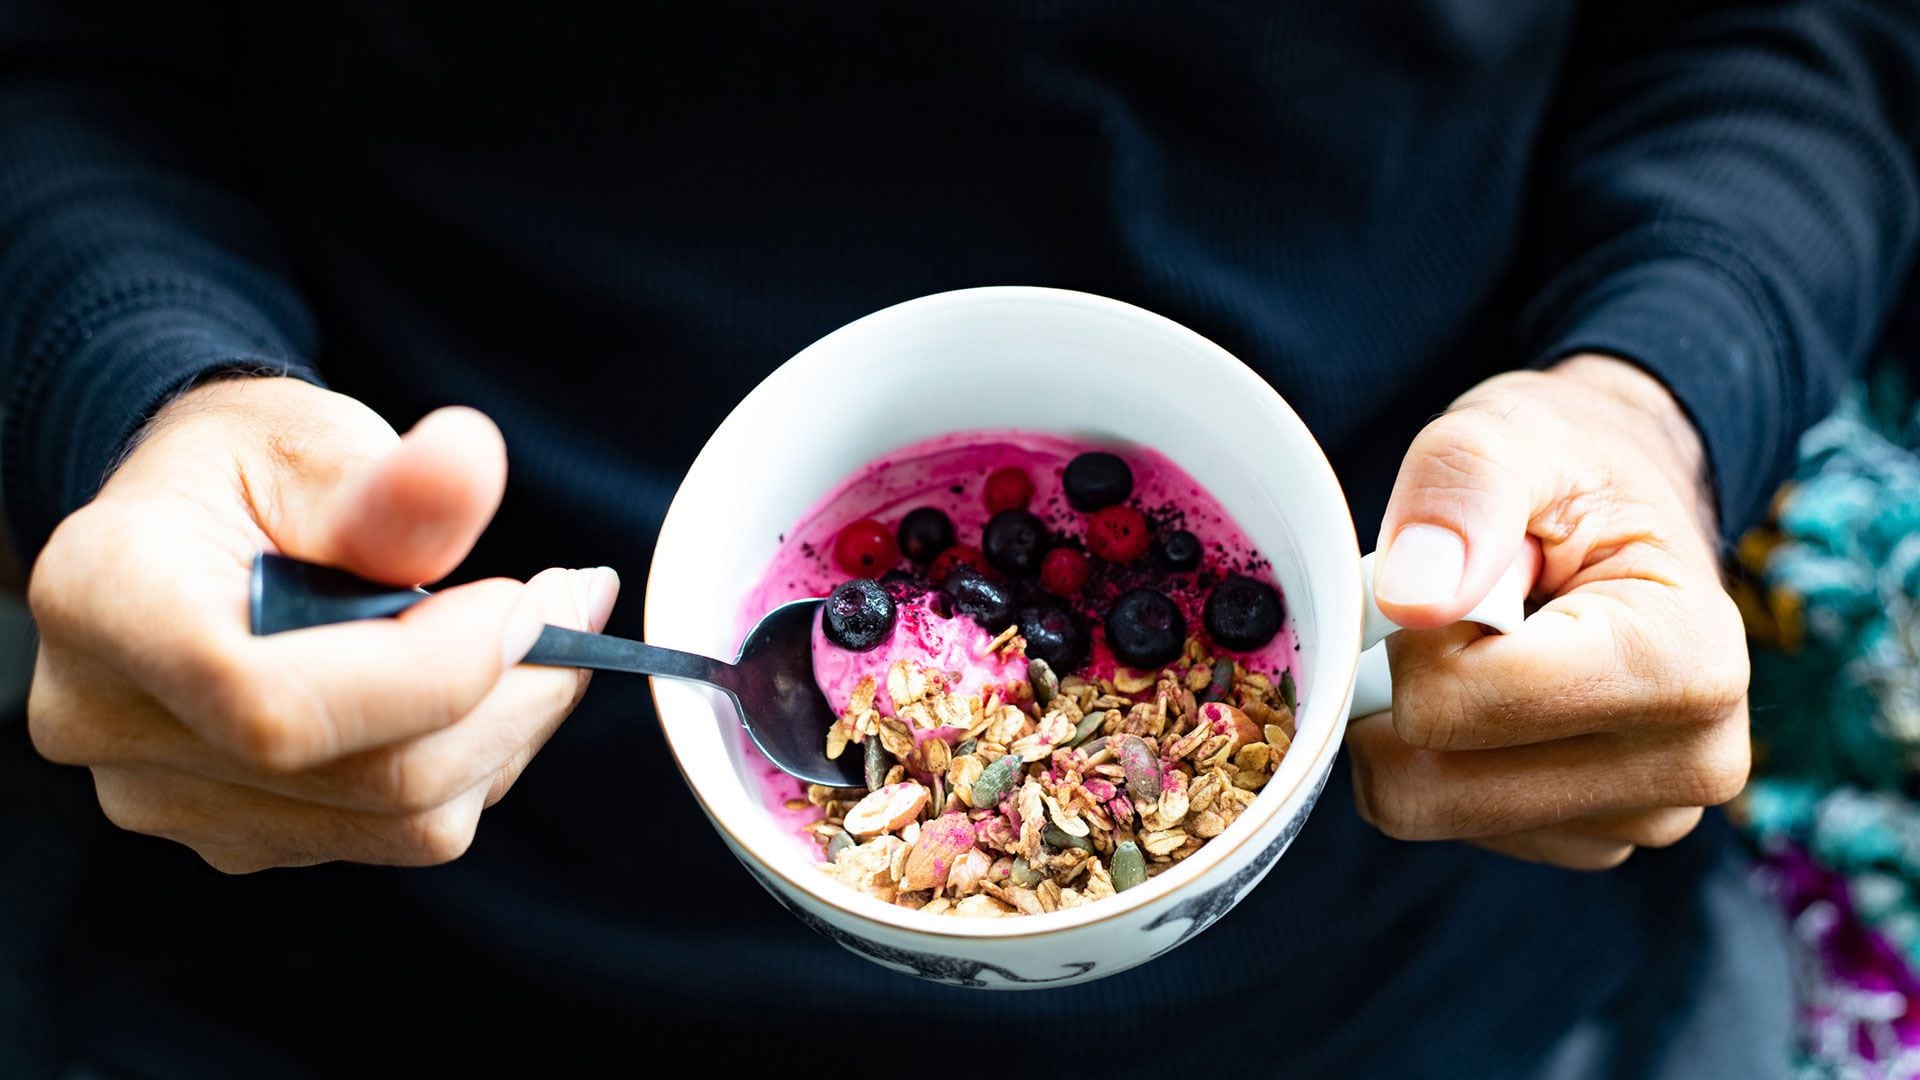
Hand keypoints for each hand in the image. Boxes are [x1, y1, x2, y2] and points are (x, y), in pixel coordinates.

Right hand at [26, 376, 616, 871]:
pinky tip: (482, 683)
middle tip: (579, 603)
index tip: (532, 597)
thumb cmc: (252, 472)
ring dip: (507, 729)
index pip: (276, 703)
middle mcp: (111, 723)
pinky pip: (400, 833)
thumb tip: (469, 464)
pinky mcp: (241, 835)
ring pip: (402, 820)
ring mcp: (171, 799)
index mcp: (107, 603)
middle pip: (363, 777)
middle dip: (511, 695)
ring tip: (536, 631)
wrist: (198, 521)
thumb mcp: (315, 443)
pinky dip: (474, 759)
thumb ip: (395, 483)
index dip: (433, 670)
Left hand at [1348, 355, 1749, 868]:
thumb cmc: (1568, 466)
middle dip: (1399, 691)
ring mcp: (1642, 818)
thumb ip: (1458, 492)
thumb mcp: (1510, 434)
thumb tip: (1410, 599)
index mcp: (1686, 663)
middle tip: (1447, 614)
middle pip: (1428, 785)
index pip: (1456, 704)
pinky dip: (1438, 758)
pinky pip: (1445, 825)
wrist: (1624, 507)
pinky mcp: (1591, 840)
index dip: (1410, 636)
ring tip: (1480, 646)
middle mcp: (1688, 763)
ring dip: (1414, 726)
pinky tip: (1492, 693)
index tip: (1454, 576)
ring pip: (1425, 812)